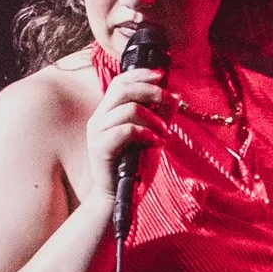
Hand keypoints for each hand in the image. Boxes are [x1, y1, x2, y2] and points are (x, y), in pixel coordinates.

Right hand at [82, 64, 167, 206]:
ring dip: (153, 119)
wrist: (120, 197)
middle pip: (123, 89)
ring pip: (129, 109)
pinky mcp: (100, 147)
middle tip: (169, 102)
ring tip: (164, 134)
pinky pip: (127, 130)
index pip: (119, 82)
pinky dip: (147, 133)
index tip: (161, 75)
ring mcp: (96, 132)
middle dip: (151, 91)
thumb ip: (160, 116)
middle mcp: (98, 118)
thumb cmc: (135, 167)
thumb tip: (175, 96)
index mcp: (107, 113)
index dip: (140, 74)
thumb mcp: (152, 136)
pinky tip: (156, 143)